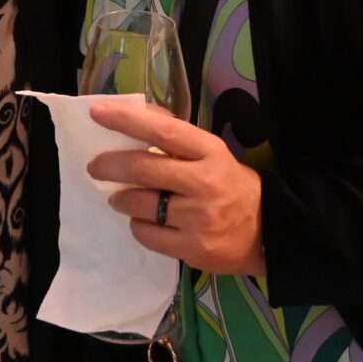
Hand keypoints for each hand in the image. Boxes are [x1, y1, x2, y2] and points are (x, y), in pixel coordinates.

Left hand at [88, 98, 266, 276]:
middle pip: (143, 169)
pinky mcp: (194, 248)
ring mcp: (200, 218)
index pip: (163, 131)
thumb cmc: (230, 184)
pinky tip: (143, 221)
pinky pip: (147, 234)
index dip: (127, 120)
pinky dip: (137, 225)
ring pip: (140, 204)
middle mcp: (205, 182)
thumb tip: (136, 114)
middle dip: (110, 165)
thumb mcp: (211, 153)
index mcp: (210, 151)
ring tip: (120, 197)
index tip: (97, 113)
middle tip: (95, 166)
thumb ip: (175, 136)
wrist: (267, 232)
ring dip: (121, 198)